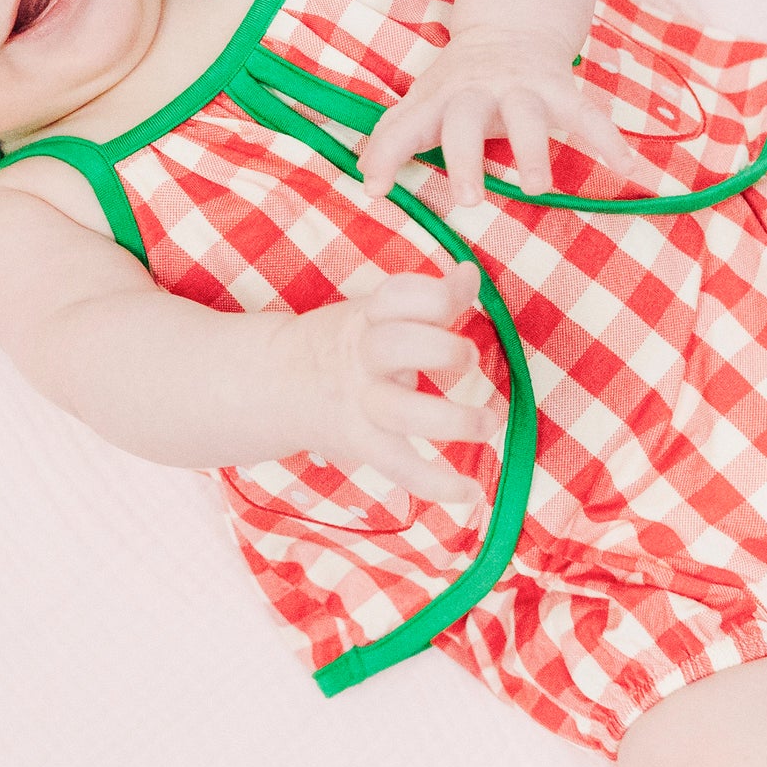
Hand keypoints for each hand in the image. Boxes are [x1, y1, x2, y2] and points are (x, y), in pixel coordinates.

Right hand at [290, 259, 492, 506]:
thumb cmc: (350, 341)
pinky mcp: (362, 442)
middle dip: (441, 348)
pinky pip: (400, 468)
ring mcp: (361, 403)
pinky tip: (472, 492)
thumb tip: (470, 274)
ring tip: (489, 421)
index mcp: (369, 317)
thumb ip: (432, 297)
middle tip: (468, 357)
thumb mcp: (381, 311)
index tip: (458, 295)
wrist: (277, 382)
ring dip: (452, 419)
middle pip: (397, 347)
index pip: (399, 295)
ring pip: (403, 413)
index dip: (434, 295)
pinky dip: (436, 484)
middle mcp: (364, 357)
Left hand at [357, 24, 649, 204]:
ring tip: (538, 188)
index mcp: (439, 98)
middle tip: (468, 200)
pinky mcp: (561, 90)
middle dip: (466, 158)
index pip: (405, 125)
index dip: (387, 154)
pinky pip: (588, 114)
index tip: (376, 189)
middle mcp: (478, 91)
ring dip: (534, 151)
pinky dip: (608, 139)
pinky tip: (627, 166)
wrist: (511, 28)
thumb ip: (394, 140)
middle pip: (467, 120)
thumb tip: (368, 182)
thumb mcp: (423, 103)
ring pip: (528, 116)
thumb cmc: (458, 84)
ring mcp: (522, 89)